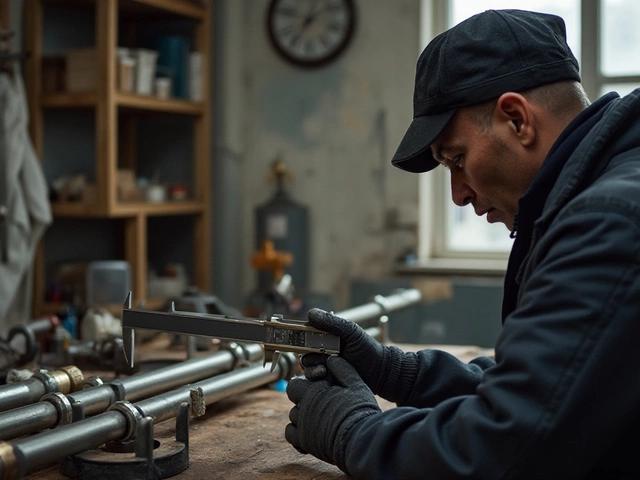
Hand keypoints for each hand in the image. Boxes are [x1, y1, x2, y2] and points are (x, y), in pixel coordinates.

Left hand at [285, 355, 380, 471]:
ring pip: (293, 416)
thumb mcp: (356, 384)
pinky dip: (296, 432)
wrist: (360, 439)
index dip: (304, 384)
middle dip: (303, 398)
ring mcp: (302, 425)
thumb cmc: (359, 411)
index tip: (318, 388)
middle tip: (320, 402)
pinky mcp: (304, 442)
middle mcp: (304, 407)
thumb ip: (342, 369)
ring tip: (320, 417)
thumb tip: (331, 359)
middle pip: (294, 399)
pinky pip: (290, 434)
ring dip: (302, 415)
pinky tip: (310, 430)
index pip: (295, 384)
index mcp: (314, 392)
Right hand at [304, 308, 418, 402]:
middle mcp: (321, 351)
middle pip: (303, 351)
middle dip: (306, 354)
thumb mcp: (351, 332)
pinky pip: (313, 381)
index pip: (306, 334)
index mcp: (326, 337)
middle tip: (316, 356)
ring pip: (307, 366)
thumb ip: (332, 322)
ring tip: (323, 370)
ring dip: (311, 368)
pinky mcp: (326, 381)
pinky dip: (316, 379)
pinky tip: (326, 377)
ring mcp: (324, 366)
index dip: (299, 335)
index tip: (298, 337)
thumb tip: (311, 313)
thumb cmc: (367, 348)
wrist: (380, 372)